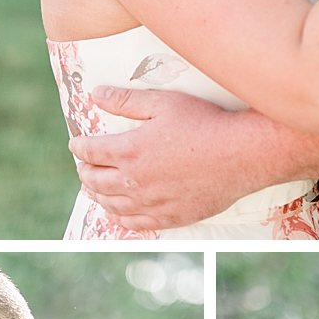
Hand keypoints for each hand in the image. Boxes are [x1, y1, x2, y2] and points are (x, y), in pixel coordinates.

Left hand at [69, 87, 264, 228]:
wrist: (242, 154)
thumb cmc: (205, 123)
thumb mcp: (163, 103)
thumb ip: (126, 101)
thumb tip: (96, 95)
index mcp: (129, 150)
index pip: (90, 151)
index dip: (79, 147)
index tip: (76, 145)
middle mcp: (135, 181)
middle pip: (95, 181)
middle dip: (85, 172)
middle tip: (84, 167)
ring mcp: (152, 202)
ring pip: (112, 205)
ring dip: (97, 196)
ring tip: (94, 191)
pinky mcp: (171, 216)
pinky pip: (136, 223)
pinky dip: (120, 217)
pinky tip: (117, 212)